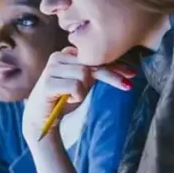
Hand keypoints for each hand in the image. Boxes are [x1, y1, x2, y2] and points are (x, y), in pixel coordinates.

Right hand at [21, 47, 135, 144]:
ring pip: (84, 74)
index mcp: (66, 54)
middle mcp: (57, 58)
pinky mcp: (47, 83)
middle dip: (111, 76)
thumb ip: (95, 72)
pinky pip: (76, 86)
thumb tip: (122, 68)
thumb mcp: (83, 83)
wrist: (42, 118)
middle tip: (128, 86)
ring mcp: (51, 69)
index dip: (114, 65)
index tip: (131, 73)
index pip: (94, 56)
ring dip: (85, 90)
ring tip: (75, 96)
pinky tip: (67, 98)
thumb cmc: (64, 99)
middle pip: (92, 63)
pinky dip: (77, 96)